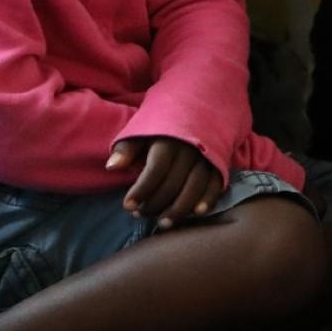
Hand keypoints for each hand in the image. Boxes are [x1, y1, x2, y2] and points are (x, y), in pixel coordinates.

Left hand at [107, 137, 223, 227]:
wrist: (196, 107)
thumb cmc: (161, 127)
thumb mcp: (141, 132)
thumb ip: (126, 150)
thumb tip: (112, 167)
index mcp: (168, 140)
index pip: (155, 170)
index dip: (141, 190)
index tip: (127, 206)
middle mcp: (190, 148)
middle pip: (174, 182)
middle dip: (155, 203)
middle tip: (140, 214)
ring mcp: (207, 156)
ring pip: (195, 186)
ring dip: (180, 208)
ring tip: (163, 223)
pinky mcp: (219, 162)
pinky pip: (216, 183)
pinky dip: (208, 199)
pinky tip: (197, 213)